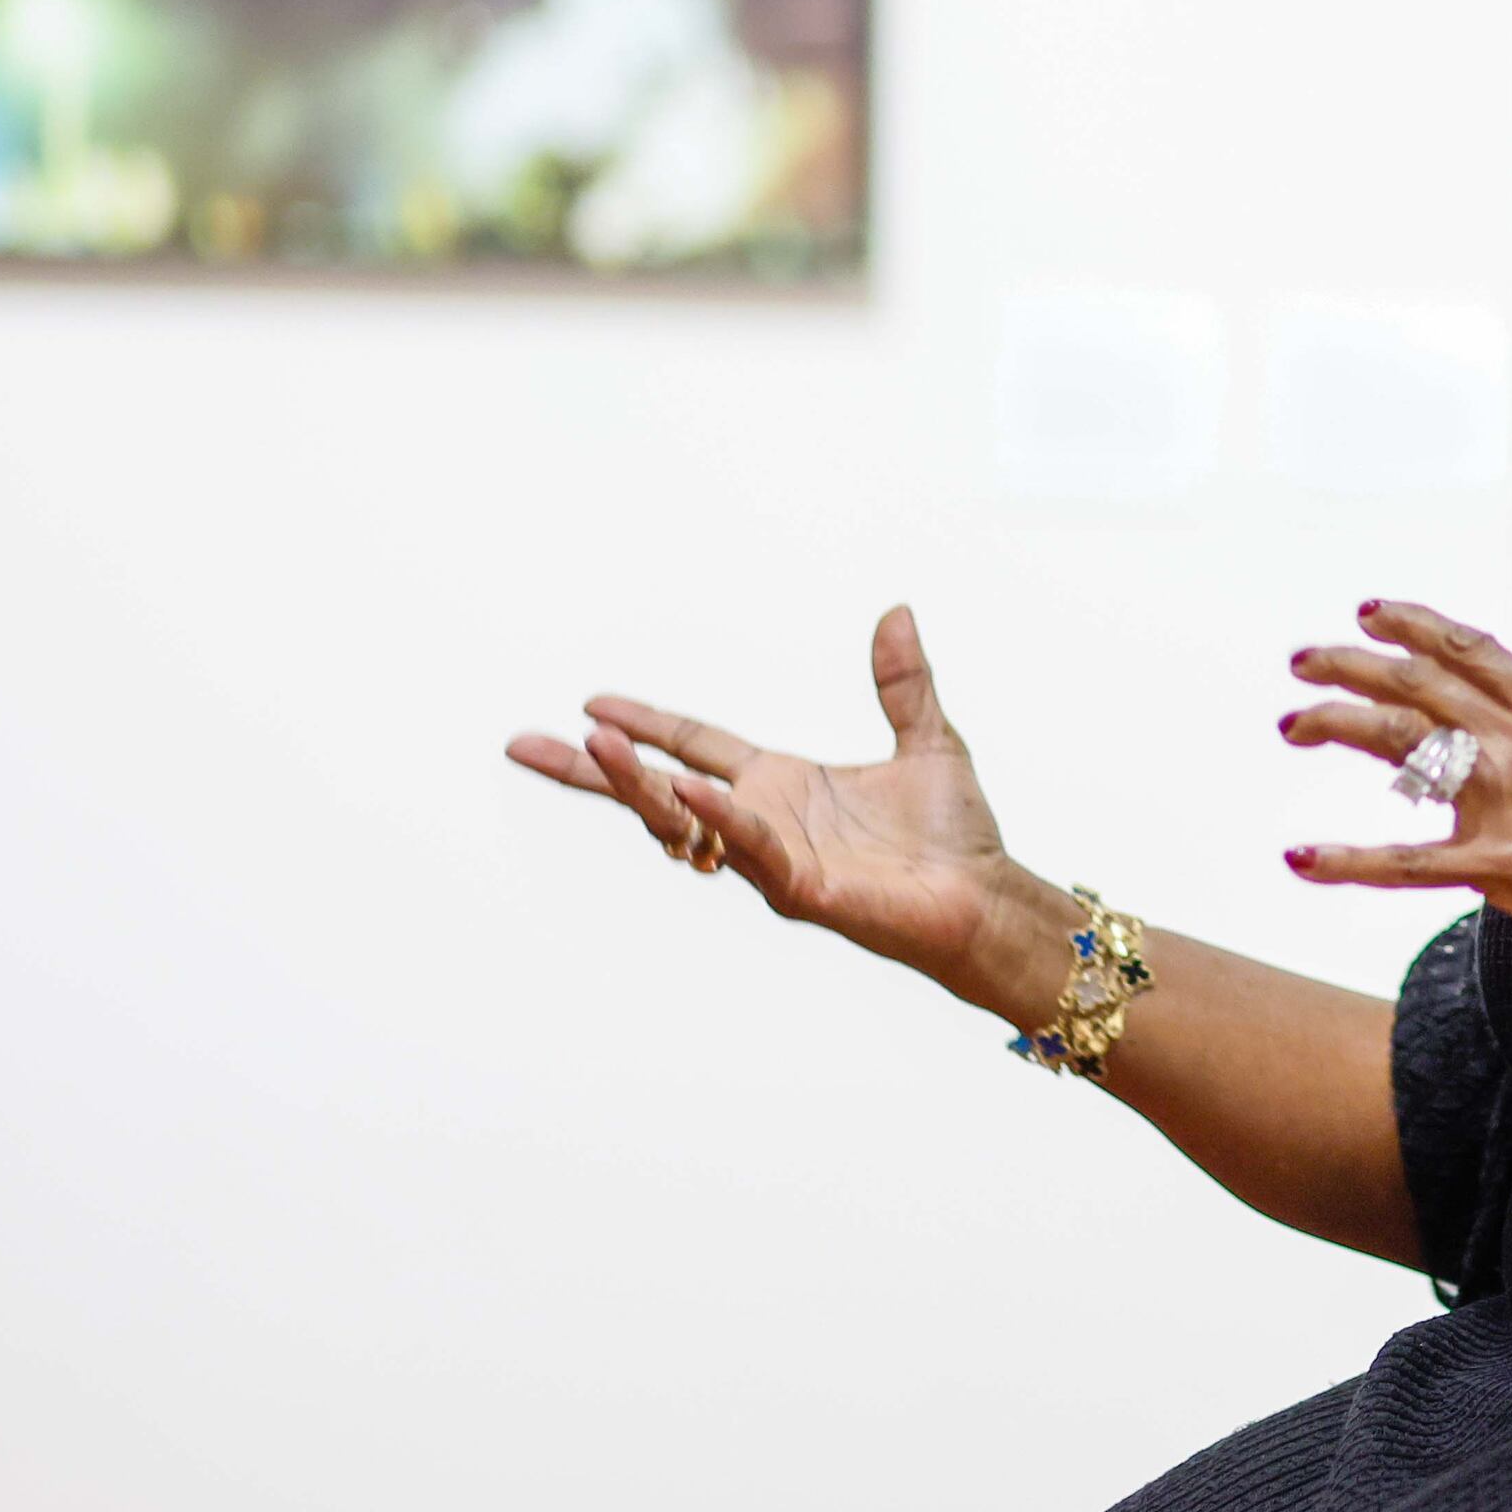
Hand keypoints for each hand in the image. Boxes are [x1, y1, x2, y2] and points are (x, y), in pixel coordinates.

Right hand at [507, 606, 1060, 1010]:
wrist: (987, 899)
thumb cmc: (954, 837)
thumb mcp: (927, 740)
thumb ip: (901, 682)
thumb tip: (896, 612)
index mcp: (780, 785)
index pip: (693, 747)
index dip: (644, 726)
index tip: (590, 706)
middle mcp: (763, 821)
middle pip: (659, 790)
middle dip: (592, 772)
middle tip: (524, 744)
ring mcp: (773, 858)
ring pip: (686, 820)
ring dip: (638, 786)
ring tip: (591, 746)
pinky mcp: (800, 888)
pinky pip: (748, 848)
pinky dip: (717, 819)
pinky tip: (686, 790)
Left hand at [1279, 600, 1511, 992]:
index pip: (1473, 651)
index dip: (1416, 625)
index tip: (1372, 612)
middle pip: (1417, 682)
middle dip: (1351, 663)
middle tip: (1304, 658)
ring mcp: (1507, 803)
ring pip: (1398, 743)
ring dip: (1335, 723)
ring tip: (1292, 721)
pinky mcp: (1499, 870)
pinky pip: (1406, 863)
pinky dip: (1347, 861)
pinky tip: (1299, 858)